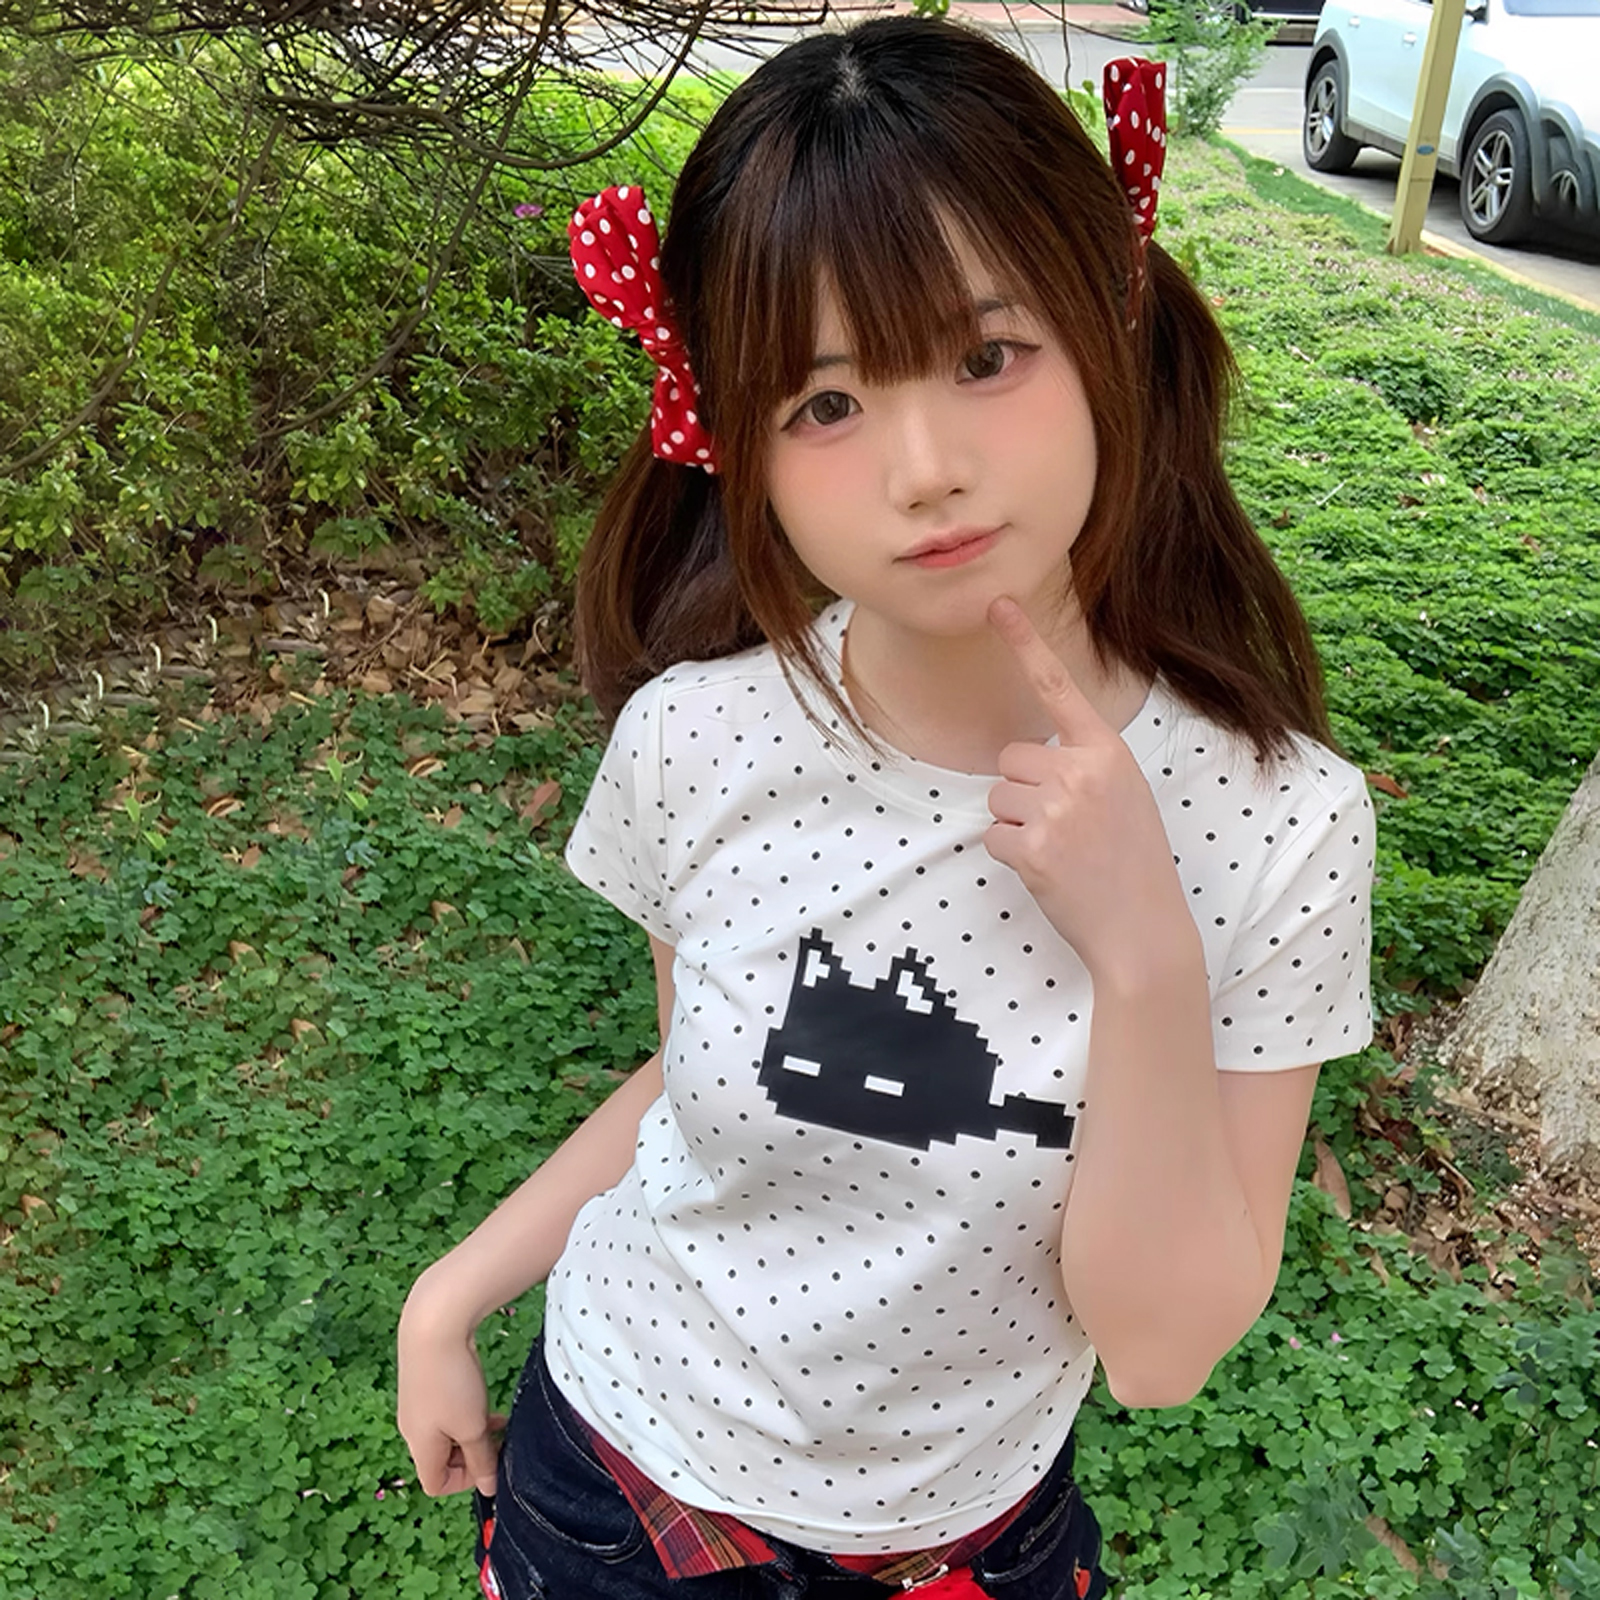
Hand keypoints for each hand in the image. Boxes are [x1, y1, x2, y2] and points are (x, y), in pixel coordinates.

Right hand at [397, 1283, 506, 1496]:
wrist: (433, 1324)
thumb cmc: (452, 1380)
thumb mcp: (472, 1426)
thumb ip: (481, 1458)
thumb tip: (488, 1488)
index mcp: (419, 1445)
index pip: (435, 1484)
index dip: (465, 1480)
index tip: (490, 1458)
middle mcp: (412, 1427)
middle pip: (441, 1458)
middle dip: (471, 1452)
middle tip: (497, 1436)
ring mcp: (415, 1403)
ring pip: (446, 1431)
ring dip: (471, 1429)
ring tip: (495, 1416)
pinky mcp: (423, 1380)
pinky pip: (445, 1409)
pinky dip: (464, 1409)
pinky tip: (480, 1392)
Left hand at [982, 596, 1190, 980]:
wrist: (1144, 931)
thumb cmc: (1134, 864)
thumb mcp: (1126, 796)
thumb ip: (1085, 768)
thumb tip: (1031, 762)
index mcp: (1108, 753)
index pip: (1059, 689)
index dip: (1026, 645)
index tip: (998, 605)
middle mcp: (1082, 772)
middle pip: (1010, 758)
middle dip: (1021, 790)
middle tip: (1061, 826)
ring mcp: (1057, 810)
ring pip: (998, 797)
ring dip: (1015, 824)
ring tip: (1059, 850)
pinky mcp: (1034, 847)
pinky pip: (993, 835)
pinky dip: (1010, 855)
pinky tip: (1047, 871)